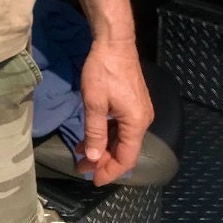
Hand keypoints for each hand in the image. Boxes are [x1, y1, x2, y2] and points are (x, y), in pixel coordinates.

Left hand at [75, 39, 153, 185]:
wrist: (114, 42)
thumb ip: (94, 133)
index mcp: (136, 123)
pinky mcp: (132, 103)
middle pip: (125, 150)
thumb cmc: (103, 71)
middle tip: (81, 167)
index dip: (110, 171)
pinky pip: (120, 126)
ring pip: (121, 138)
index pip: (127, 158)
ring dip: (102, 147)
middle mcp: (142, 120)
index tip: (93, 180)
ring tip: (80, 153)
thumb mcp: (94, 103)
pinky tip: (90, 136)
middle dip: (103, 160)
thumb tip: (93, 158)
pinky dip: (106, 134)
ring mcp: (138, 111)